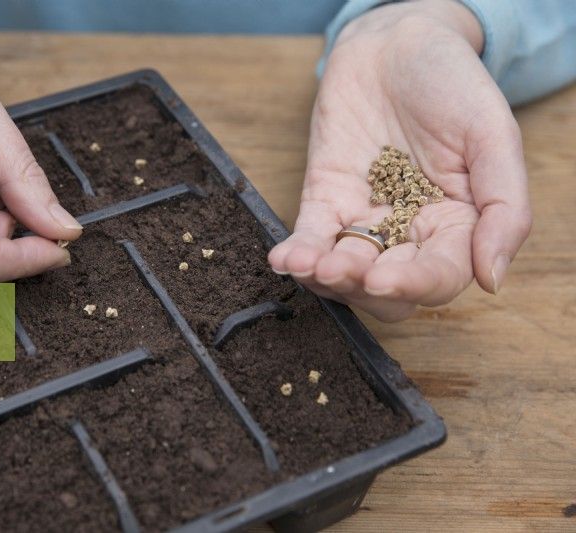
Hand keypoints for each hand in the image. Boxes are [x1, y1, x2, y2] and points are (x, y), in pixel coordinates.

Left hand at [268, 0, 531, 320]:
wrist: (397, 45)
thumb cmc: (452, 84)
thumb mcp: (494, 136)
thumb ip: (503, 207)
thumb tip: (492, 279)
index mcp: (456, 225)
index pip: (439, 277)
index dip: (412, 286)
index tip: (383, 279)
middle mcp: (409, 232)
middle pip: (387, 289)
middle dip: (362, 288)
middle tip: (341, 270)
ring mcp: (364, 218)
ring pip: (344, 271)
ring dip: (325, 277)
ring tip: (309, 265)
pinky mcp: (325, 200)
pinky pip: (311, 236)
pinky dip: (297, 254)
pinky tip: (284, 259)